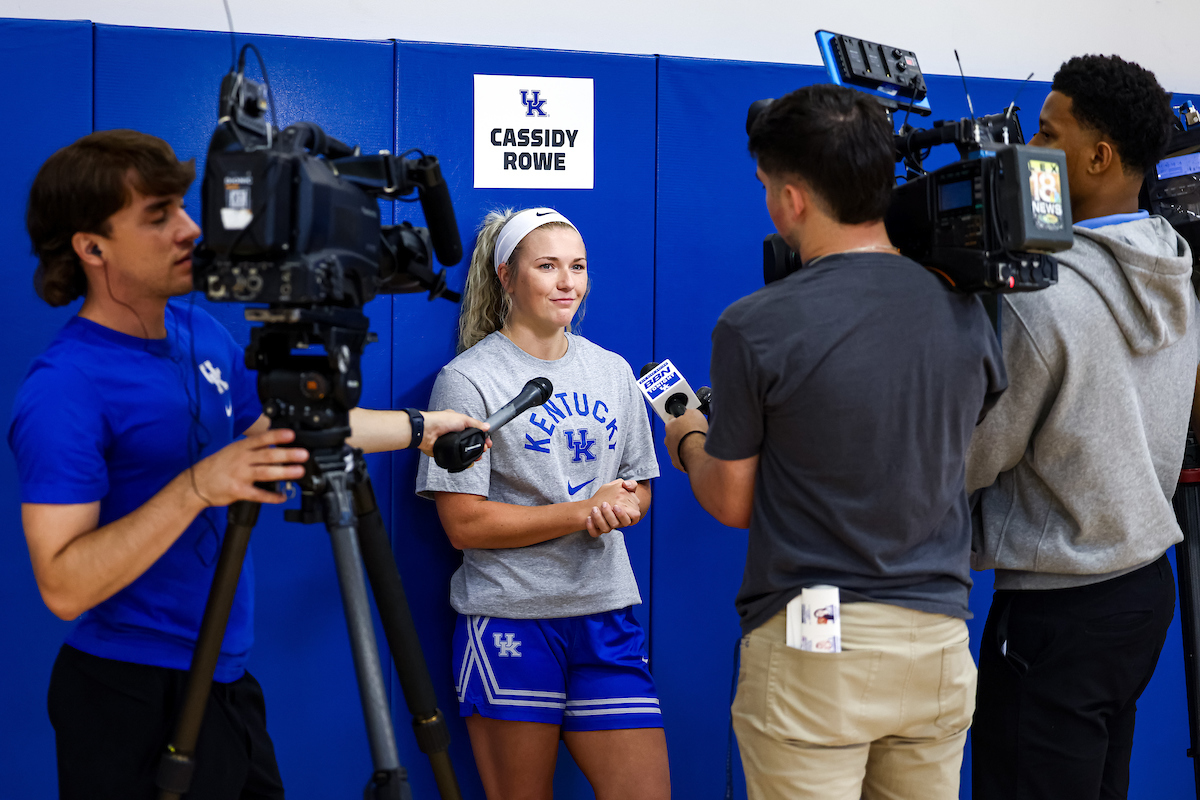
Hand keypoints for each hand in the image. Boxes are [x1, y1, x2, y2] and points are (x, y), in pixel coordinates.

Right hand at [189, 428, 307, 506]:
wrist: (196, 483)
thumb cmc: (217, 466)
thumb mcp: (233, 450)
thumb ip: (253, 448)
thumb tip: (275, 445)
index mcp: (241, 447)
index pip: (261, 439)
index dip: (277, 436)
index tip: (291, 434)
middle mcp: (241, 459)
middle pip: (267, 455)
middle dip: (287, 454)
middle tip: (303, 455)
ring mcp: (240, 475)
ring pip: (265, 472)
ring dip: (284, 472)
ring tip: (299, 471)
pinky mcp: (238, 490)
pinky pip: (257, 494)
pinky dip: (271, 497)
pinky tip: (282, 497)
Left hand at [420, 410, 490, 458]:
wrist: (426, 431)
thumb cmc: (441, 421)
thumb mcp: (462, 419)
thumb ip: (475, 424)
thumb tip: (487, 426)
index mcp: (458, 424)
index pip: (474, 431)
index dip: (482, 436)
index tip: (488, 442)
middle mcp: (454, 433)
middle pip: (470, 442)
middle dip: (479, 446)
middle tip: (484, 450)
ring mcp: (450, 443)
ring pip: (464, 451)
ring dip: (472, 454)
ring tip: (478, 457)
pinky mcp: (445, 451)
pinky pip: (456, 457)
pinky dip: (463, 460)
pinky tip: (468, 462)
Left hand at [585, 479, 640, 537]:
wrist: (596, 500)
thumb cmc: (612, 494)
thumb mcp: (621, 486)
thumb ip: (630, 484)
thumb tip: (626, 484)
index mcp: (627, 514)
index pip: (632, 518)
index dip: (624, 514)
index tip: (615, 505)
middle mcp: (618, 522)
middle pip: (618, 524)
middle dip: (610, 515)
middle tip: (604, 504)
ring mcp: (608, 526)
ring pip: (606, 529)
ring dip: (600, 519)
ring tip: (594, 509)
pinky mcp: (598, 530)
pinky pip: (595, 533)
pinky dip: (591, 527)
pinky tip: (588, 518)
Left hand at [664, 408, 708, 471]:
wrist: (697, 450)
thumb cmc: (694, 433)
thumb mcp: (694, 413)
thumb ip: (689, 413)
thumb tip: (690, 413)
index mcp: (670, 426)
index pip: (673, 420)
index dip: (681, 420)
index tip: (686, 421)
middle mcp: (668, 439)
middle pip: (674, 434)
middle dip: (682, 434)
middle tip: (693, 433)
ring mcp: (671, 451)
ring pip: (677, 447)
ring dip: (684, 445)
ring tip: (695, 444)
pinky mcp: (677, 462)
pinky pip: (681, 458)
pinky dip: (686, 456)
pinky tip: (694, 453)